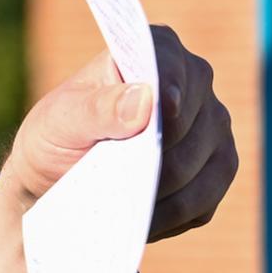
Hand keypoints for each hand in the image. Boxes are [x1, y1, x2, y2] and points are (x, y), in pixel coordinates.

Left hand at [0, 25, 240, 272]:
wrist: (56, 181)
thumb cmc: (56, 137)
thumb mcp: (59, 120)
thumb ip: (96, 108)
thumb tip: (146, 100)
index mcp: (156, 52)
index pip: (171, 64)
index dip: (171, 88)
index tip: (162, 113)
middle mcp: (195, 85)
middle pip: (196, 124)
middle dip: (159, 157)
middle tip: (118, 179)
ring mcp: (212, 129)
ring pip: (207, 168)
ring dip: (164, 193)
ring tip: (124, 206)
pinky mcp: (215, 172)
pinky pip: (205, 202)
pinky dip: (172, 216)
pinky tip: (141, 220)